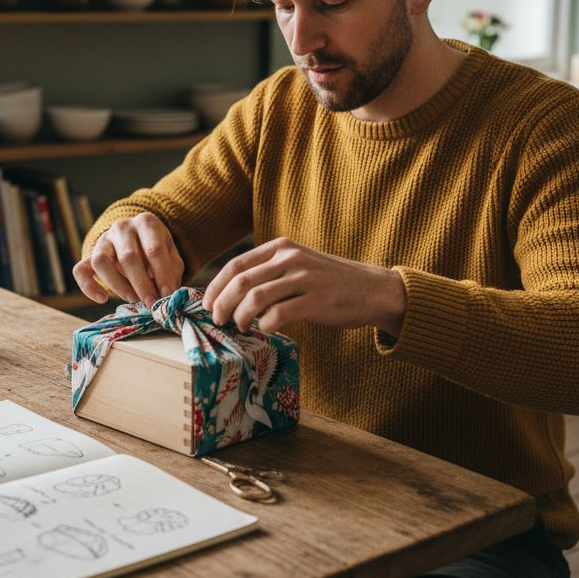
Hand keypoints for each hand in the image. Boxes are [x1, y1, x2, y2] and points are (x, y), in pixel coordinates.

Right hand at [72, 212, 184, 306]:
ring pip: (101, 262)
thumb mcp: (170, 255)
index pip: (154, 249)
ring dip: (118, 285)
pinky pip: (80, 270)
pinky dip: (88, 287)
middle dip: (141, 284)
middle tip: (151, 303)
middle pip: (128, 257)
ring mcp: (103, 240)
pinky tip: (102, 299)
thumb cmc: (155, 249)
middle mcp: (122, 227)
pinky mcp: (89, 254)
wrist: (136, 238)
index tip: (167, 295)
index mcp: (146, 222)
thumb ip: (170, 272)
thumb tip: (167, 294)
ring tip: (133, 299)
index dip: (162, 275)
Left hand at [203, 237, 406, 335]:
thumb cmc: (329, 282)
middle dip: (222, 304)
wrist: (371, 289)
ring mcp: (304, 278)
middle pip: (241, 281)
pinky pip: (278, 315)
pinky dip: (265, 326)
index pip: (236, 265)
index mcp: (281, 247)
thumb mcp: (297, 264)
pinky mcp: (316, 300)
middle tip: (217, 320)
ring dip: (240, 317)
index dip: (216, 286)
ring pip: (255, 298)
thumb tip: (230, 295)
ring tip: (240, 327)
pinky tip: (265, 330)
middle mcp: (290, 258)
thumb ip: (269, 272)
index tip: (207, 304)